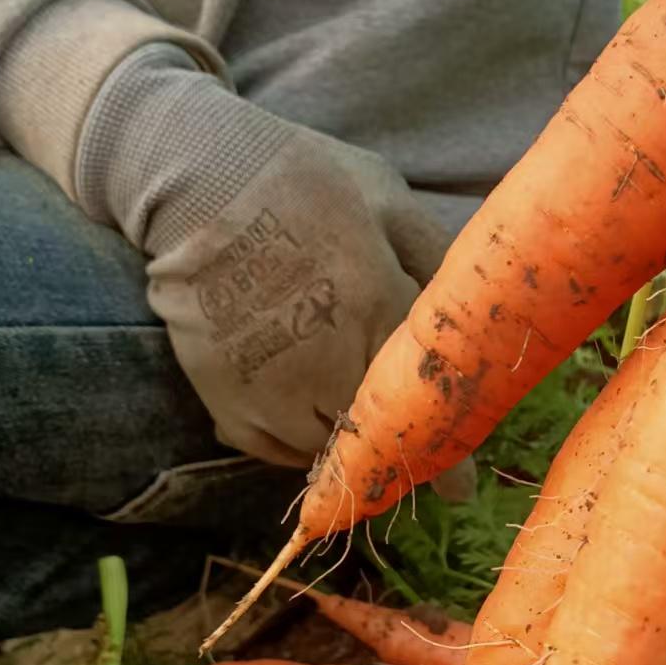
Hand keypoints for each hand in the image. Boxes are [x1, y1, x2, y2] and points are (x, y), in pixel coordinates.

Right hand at [81, 53, 448, 469]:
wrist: (191, 176)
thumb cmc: (300, 177)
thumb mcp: (385, 196)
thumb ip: (432, 257)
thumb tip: (474, 310)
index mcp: (375, 302)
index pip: (423, 397)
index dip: (447, 453)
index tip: (462, 488)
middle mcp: (325, 358)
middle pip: (374, 439)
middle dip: (394, 450)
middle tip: (407, 451)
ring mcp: (271, 387)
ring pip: (324, 452)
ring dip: (345, 449)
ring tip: (353, 427)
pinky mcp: (227, 398)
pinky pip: (274, 450)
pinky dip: (296, 444)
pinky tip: (306, 415)